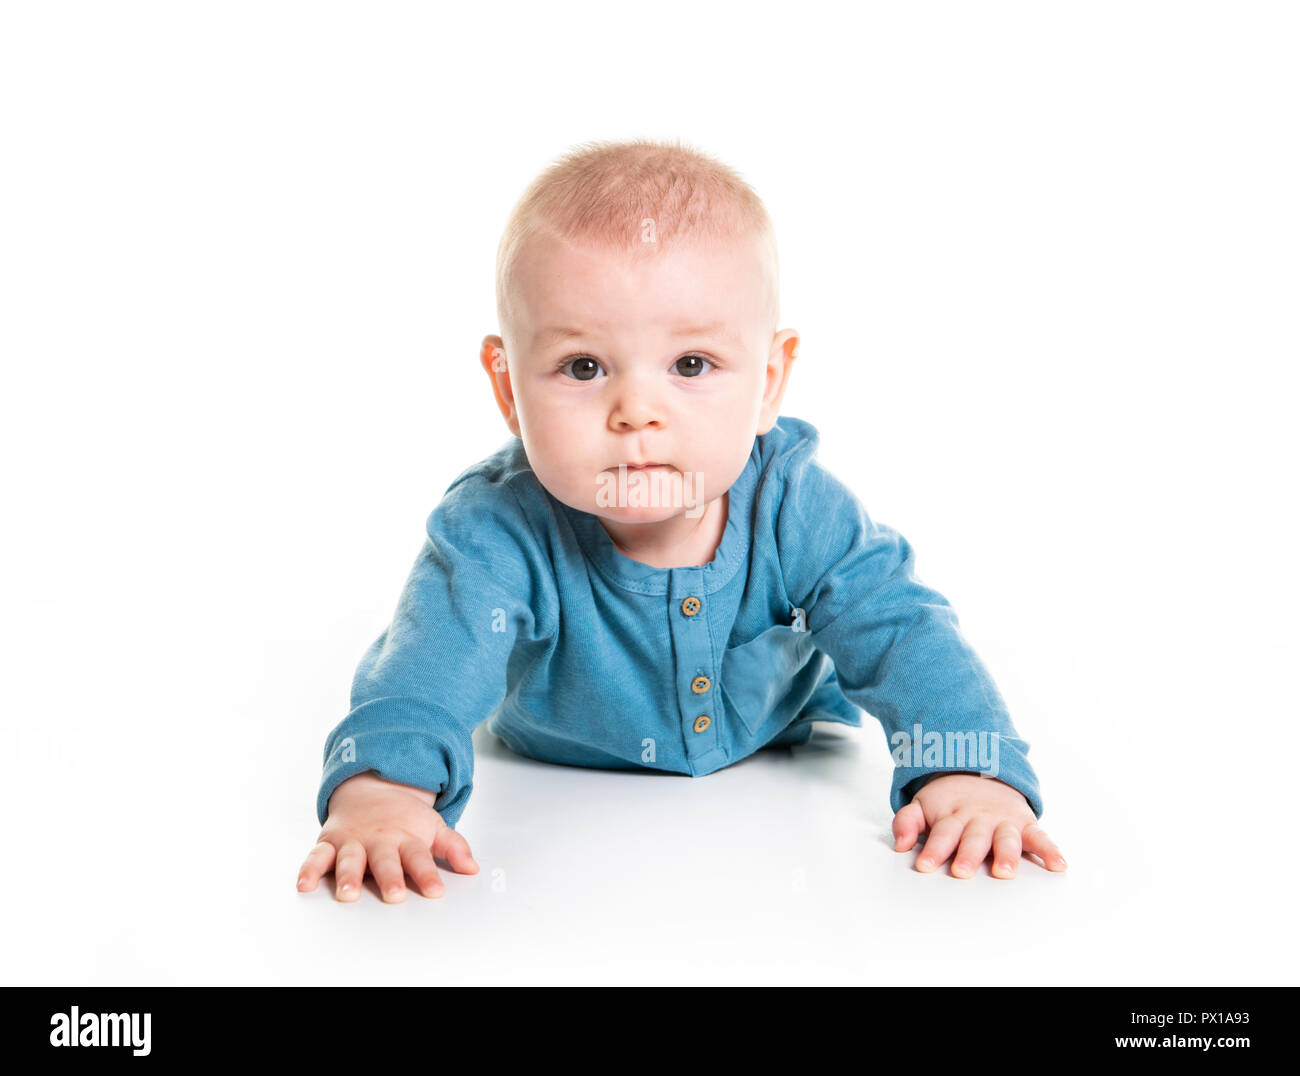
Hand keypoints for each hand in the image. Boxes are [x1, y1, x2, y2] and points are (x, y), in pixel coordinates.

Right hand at [296, 771, 478, 901]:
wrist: (371, 788)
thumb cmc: (404, 818)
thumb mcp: (432, 826)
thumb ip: (452, 847)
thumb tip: (473, 867)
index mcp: (406, 838)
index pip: (420, 858)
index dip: (428, 875)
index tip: (436, 892)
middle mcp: (379, 840)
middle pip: (385, 860)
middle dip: (389, 878)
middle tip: (394, 895)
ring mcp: (354, 841)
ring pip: (350, 859)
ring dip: (348, 876)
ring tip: (348, 894)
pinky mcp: (330, 843)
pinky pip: (317, 856)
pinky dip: (309, 869)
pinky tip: (304, 885)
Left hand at [891, 772, 1066, 878]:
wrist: (980, 770)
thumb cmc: (949, 801)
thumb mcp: (924, 805)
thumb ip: (908, 822)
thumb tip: (899, 844)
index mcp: (952, 815)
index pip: (942, 833)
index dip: (933, 849)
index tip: (924, 866)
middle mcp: (979, 818)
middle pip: (973, 838)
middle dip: (968, 855)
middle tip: (961, 872)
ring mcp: (1003, 821)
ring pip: (1005, 838)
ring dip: (1006, 855)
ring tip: (1004, 872)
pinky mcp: (1025, 824)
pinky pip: (1040, 836)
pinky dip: (1050, 850)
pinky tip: (1058, 865)